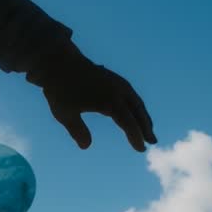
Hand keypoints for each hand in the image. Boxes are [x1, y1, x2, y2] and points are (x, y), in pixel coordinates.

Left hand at [28, 43, 156, 151]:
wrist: (59, 62)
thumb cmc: (60, 89)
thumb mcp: (64, 113)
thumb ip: (77, 130)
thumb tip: (86, 146)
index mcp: (109, 101)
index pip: (128, 123)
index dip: (135, 137)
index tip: (140, 149)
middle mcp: (118, 91)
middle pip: (138, 112)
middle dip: (146, 127)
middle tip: (152, 141)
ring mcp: (118, 83)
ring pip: (136, 102)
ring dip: (143, 117)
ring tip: (147, 131)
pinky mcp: (114, 79)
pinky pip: (131, 95)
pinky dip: (136, 106)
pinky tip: (134, 113)